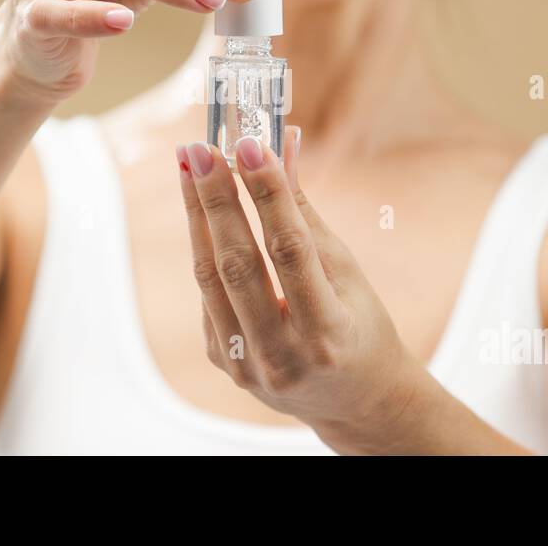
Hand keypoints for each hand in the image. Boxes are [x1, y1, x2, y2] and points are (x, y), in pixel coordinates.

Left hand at [175, 127, 426, 451]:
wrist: (354, 402)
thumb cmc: (360, 327)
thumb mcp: (347, 273)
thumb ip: (306, 214)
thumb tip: (282, 146)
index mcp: (327, 334)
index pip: (290, 251)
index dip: (267, 195)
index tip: (249, 146)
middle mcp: (282, 356)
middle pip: (238, 264)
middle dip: (216, 198)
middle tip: (200, 149)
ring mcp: (246, 365)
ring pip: (210, 277)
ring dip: (197, 214)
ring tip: (188, 165)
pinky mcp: (223, 361)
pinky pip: (208, 294)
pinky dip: (205, 246)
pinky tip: (201, 208)